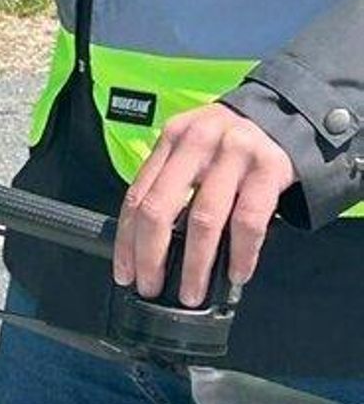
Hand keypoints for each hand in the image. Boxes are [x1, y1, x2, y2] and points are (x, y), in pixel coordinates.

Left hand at [112, 103, 294, 306]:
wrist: (283, 117)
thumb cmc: (228, 144)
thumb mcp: (192, 150)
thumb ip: (171, 183)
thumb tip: (149, 244)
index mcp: (171, 140)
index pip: (136, 196)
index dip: (127, 240)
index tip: (126, 272)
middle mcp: (196, 143)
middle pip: (160, 208)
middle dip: (151, 256)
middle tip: (151, 287)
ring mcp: (232, 154)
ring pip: (202, 220)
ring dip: (195, 265)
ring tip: (191, 291)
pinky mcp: (268, 168)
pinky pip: (249, 222)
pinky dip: (241, 254)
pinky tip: (237, 273)